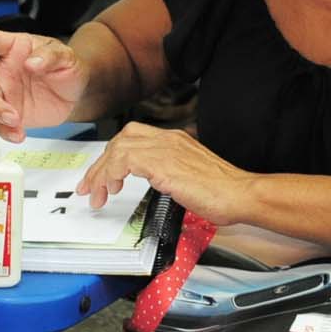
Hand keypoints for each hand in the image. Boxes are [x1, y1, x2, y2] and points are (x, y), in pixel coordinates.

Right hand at [0, 28, 90, 141]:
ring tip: (13, 116)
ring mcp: (4, 91)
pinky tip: (18, 132)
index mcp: (14, 48)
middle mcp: (3, 69)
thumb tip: (33, 61)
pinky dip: (5, 130)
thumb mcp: (65, 56)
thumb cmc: (67, 67)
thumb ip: (50, 56)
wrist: (77, 93)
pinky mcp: (9, 113)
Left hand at [78, 121, 254, 223]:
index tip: (103, 178)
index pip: (134, 138)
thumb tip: (157, 183)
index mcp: (175, 140)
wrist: (239, 193)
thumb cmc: (222, 191)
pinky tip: (112, 189)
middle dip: (100, 163)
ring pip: (118, 147)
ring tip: (96, 193)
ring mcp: (166, 148)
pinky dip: (111, 173)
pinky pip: (124, 159)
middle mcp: (168, 139)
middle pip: (122, 138)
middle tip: (90, 187)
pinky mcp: (163, 163)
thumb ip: (170, 173)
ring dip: (101, 171)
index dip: (113, 156)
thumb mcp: (189, 177)